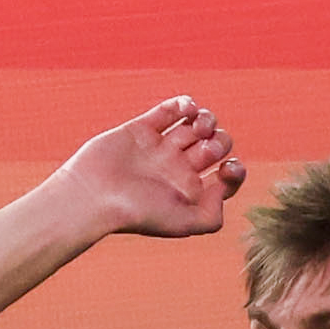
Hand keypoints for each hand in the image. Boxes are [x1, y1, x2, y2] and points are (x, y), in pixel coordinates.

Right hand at [52, 96, 245, 239]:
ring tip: (199, 126)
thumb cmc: (137, 214)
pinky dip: (183, 104)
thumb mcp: (184, 224)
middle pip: (213, 146)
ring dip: (206, 119)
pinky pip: (168, 110)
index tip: (227, 169)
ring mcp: (158, 148)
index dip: (235, 170)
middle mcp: (176, 169)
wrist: (94, 196)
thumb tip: (222, 188)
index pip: (225, 176)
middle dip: (219, 141)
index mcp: (188, 191)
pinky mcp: (140, 129)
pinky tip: (186, 108)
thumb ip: (213, 215)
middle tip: (206, 148)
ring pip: (194, 126)